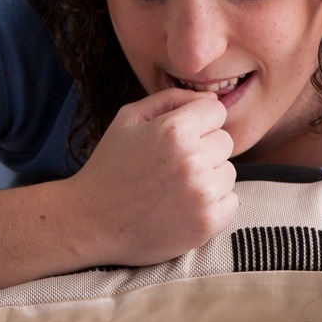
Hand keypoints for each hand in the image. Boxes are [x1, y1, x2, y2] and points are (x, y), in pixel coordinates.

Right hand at [65, 87, 237, 265]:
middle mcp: (192, 160)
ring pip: (229, 172)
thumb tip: (212, 99)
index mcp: (174, 130)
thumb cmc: (111, 167)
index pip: (217, 111)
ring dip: (209, 179)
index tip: (180, 138)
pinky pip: (231, 202)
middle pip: (225, 142)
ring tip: (175, 188)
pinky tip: (184, 208)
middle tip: (172, 167)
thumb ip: (171, 100)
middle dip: (204, 150)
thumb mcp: (129, 119)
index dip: (199, 123)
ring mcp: (202, 193)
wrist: (90, 222)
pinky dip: (213, 206)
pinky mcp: (208, 222)